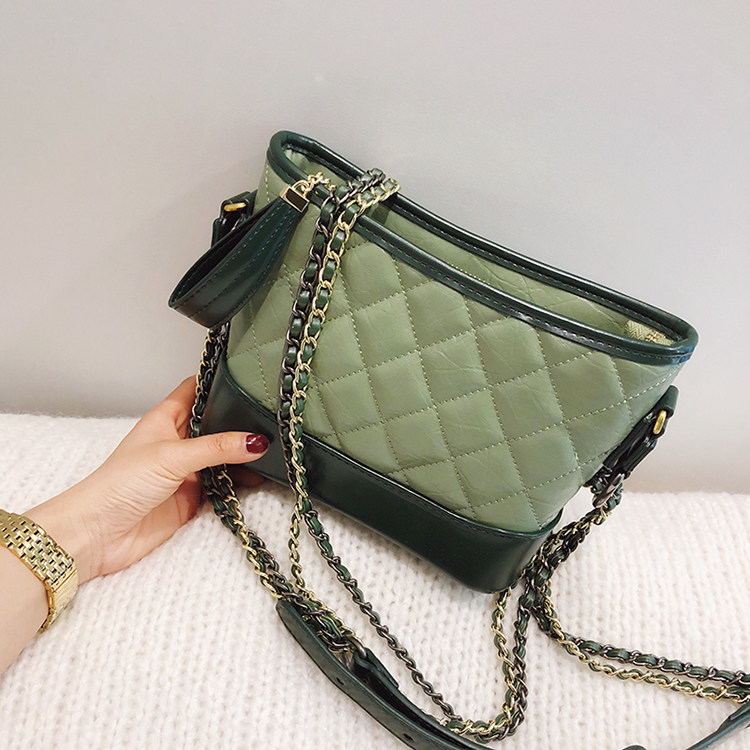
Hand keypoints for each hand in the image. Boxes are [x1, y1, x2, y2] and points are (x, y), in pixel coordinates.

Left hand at [26, 375, 270, 582]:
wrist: (100, 534)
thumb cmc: (120, 484)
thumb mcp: (172, 456)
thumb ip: (216, 447)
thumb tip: (256, 441)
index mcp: (166, 419)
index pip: (196, 390)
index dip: (219, 380)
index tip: (249, 374)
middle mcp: (179, 442)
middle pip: (217, 423)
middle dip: (242, 420)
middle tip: (273, 414)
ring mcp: (187, 470)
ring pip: (224, 455)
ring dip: (245, 454)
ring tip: (276, 446)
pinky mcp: (194, 497)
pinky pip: (225, 486)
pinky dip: (242, 483)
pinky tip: (261, 478)